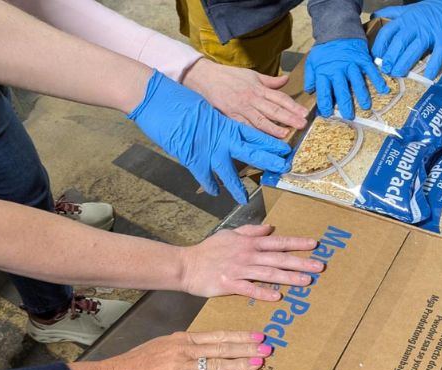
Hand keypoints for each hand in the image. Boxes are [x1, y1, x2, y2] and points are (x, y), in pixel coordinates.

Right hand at [92, 331, 272, 369]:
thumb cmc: (135, 365)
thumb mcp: (161, 346)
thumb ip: (182, 346)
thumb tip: (200, 347)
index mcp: (182, 339)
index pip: (218, 336)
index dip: (240, 336)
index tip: (258, 336)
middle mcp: (184, 350)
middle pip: (222, 347)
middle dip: (247, 348)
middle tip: (268, 348)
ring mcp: (180, 368)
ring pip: (217, 364)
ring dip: (240, 364)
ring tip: (259, 364)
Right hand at [129, 70, 290, 203]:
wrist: (156, 99)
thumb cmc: (179, 99)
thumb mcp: (205, 108)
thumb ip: (217, 122)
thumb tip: (224, 130)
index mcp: (226, 123)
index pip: (255, 135)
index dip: (270, 143)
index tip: (285, 149)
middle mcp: (221, 138)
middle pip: (251, 152)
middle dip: (268, 161)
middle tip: (283, 168)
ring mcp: (207, 150)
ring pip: (228, 173)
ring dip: (237, 187)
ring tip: (245, 198)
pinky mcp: (191, 158)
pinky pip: (204, 177)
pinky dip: (209, 185)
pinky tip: (214, 193)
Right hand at [180, 224, 324, 300]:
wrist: (186, 265)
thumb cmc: (208, 250)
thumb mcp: (230, 234)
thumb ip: (251, 231)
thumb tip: (270, 228)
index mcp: (248, 243)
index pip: (278, 242)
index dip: (297, 243)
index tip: (314, 245)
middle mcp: (247, 255)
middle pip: (278, 258)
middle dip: (300, 262)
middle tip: (319, 266)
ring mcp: (238, 270)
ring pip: (268, 273)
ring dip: (288, 277)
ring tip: (306, 281)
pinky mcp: (229, 284)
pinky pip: (249, 289)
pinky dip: (263, 292)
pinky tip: (278, 296)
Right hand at [182, 58, 307, 138]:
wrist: (205, 78)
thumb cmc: (230, 76)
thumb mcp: (252, 75)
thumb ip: (270, 81)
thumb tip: (287, 79)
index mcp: (258, 88)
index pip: (279, 98)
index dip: (293, 105)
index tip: (304, 112)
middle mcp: (252, 99)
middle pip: (273, 109)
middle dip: (289, 117)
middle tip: (302, 124)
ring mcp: (241, 109)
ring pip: (260, 120)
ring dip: (273, 128)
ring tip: (286, 133)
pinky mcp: (231, 117)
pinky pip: (245, 126)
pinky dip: (255, 134)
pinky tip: (264, 140)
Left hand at [305, 39, 388, 119]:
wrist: (338, 30)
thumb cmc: (325, 49)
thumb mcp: (312, 61)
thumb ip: (310, 77)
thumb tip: (309, 91)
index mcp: (324, 72)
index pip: (324, 91)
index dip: (325, 104)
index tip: (328, 114)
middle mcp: (338, 69)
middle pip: (342, 89)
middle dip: (345, 104)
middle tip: (349, 116)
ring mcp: (352, 64)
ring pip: (357, 81)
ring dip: (362, 95)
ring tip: (366, 107)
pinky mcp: (363, 59)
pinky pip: (371, 71)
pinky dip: (378, 80)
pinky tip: (383, 90)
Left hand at [372, 0, 441, 78]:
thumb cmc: (434, 10)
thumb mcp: (410, 8)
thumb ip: (393, 13)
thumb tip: (374, 16)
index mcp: (406, 18)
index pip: (387, 32)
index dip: (379, 47)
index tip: (376, 59)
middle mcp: (416, 24)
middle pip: (399, 42)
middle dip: (390, 57)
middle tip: (386, 70)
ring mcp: (431, 31)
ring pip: (415, 49)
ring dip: (405, 63)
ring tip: (399, 74)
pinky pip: (438, 54)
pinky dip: (433, 66)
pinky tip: (428, 76)